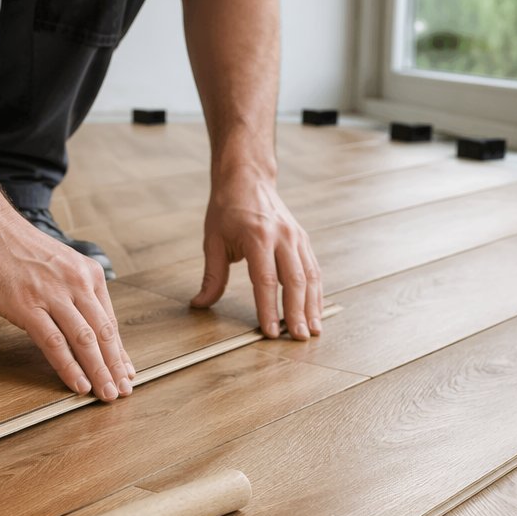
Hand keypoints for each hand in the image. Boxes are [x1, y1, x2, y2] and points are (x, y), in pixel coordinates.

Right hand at [0, 214, 134, 400]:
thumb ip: (73, 290)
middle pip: (104, 333)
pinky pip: (55, 343)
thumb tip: (83, 323)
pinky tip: (78, 384)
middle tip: (123, 391)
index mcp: (88, 273)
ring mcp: (53, 295)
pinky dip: (70, 367)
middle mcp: (77, 283)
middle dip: (115, 367)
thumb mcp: (58, 264)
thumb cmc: (17, 248)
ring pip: (85, 340)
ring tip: (106, 393)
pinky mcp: (28, 306)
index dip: (119, 351)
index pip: (109, 320)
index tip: (126, 371)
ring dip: (99, 371)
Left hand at [191, 171, 322, 339]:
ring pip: (309, 276)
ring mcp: (296, 237)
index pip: (265, 280)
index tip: (270, 332)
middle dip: (296, 312)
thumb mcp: (213, 240)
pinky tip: (315, 311)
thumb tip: (200, 304)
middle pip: (294, 281)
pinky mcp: (303, 239)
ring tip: (312, 331)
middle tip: (297, 338)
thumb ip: (212, 276)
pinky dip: (316, 292)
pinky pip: (314, 269)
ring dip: (312, 306)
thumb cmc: (227, 208)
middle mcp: (282, 236)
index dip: (268, 308)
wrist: (247, 177)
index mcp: (257, 236)